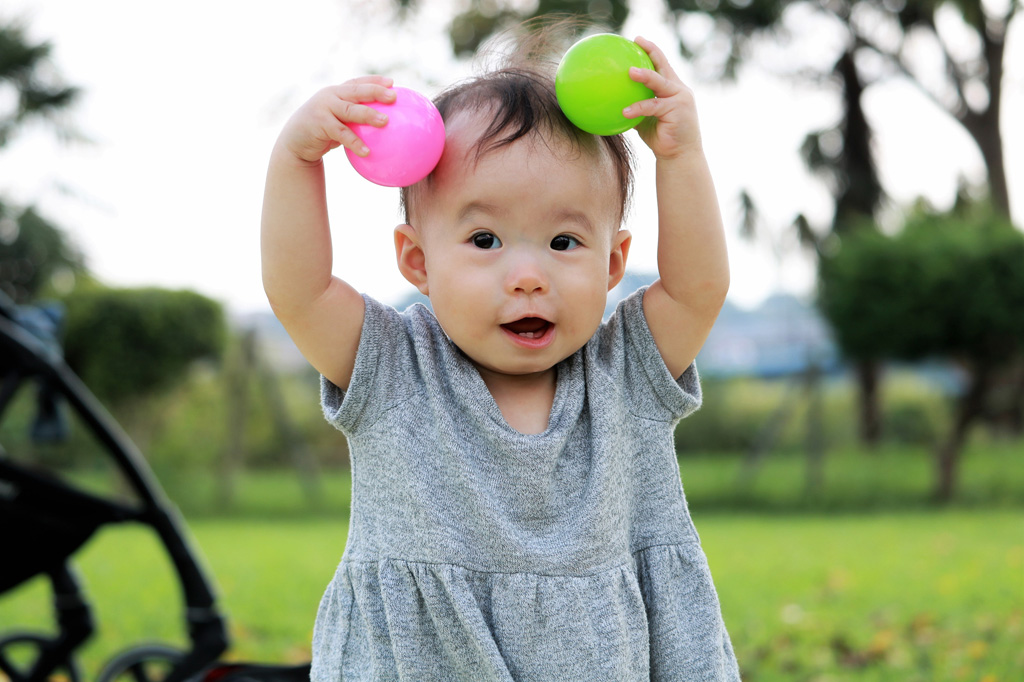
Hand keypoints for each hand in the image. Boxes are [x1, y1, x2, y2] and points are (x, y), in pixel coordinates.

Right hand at [277, 76, 395, 163]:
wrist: (295, 143)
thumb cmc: (322, 133)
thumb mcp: (337, 121)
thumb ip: (353, 119)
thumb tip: (384, 125)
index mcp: (336, 92)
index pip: (357, 83)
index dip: (374, 80)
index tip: (392, 83)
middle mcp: (330, 96)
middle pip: (356, 91)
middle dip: (375, 91)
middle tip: (393, 96)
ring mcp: (324, 108)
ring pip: (350, 110)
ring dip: (368, 114)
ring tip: (385, 121)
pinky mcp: (320, 123)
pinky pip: (341, 133)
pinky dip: (355, 142)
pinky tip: (367, 151)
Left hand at [622, 37, 700, 160]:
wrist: (679, 155)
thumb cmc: (661, 137)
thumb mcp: (646, 120)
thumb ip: (636, 106)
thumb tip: (611, 101)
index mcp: (672, 89)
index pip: (662, 64)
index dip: (651, 50)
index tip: (637, 40)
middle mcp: (678, 90)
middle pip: (664, 66)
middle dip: (651, 51)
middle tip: (636, 41)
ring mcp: (679, 99)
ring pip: (659, 83)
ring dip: (645, 76)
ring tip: (630, 72)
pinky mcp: (676, 110)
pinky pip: (653, 107)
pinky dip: (638, 108)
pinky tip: (624, 111)